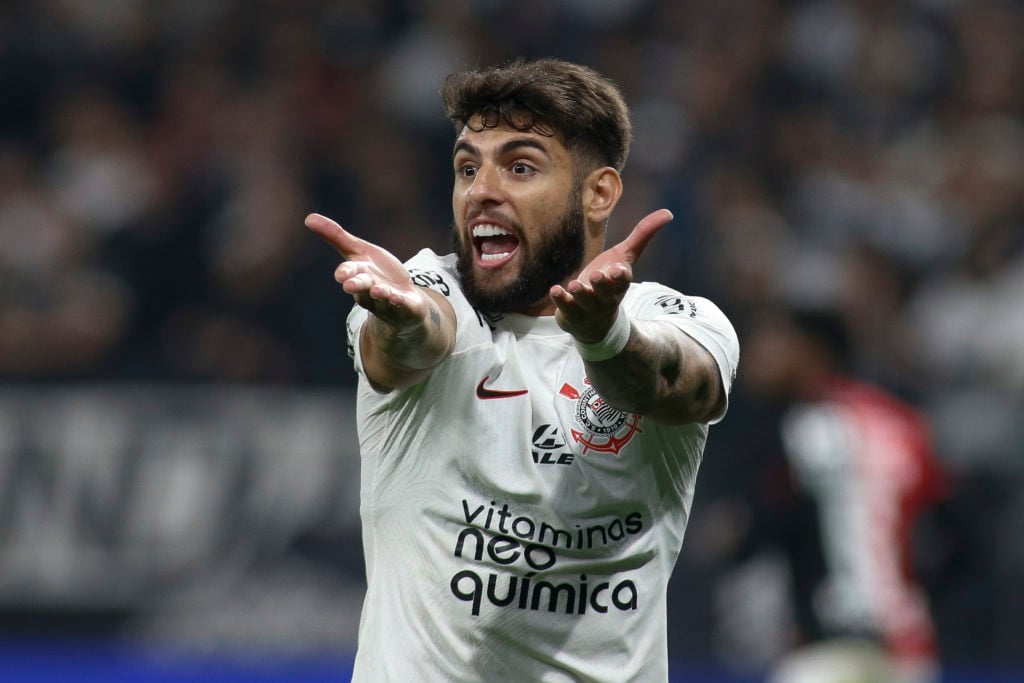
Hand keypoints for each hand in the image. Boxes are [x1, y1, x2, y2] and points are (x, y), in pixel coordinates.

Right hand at [305, 213, 430, 332]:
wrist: (403, 298)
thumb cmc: (376, 273)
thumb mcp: (359, 252)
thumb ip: (336, 237)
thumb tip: (308, 218)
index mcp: (359, 274)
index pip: (350, 273)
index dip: (346, 273)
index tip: (341, 274)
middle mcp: (370, 290)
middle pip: (363, 286)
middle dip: (357, 285)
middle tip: (349, 285)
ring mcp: (388, 300)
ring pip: (382, 297)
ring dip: (380, 294)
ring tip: (378, 290)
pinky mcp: (407, 306)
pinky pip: (403, 305)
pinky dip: (401, 301)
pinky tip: (399, 298)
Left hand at [550, 209, 672, 342]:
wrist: (595, 322)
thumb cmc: (610, 282)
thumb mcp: (625, 258)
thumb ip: (642, 235)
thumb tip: (668, 213)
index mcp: (619, 283)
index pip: (622, 280)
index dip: (620, 276)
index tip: (618, 270)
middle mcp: (605, 297)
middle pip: (606, 292)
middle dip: (602, 285)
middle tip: (597, 276)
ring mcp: (587, 307)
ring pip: (585, 301)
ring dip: (580, 293)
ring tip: (574, 284)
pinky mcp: (571, 313)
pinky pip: (566, 307)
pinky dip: (561, 299)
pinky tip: (555, 290)